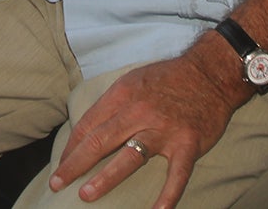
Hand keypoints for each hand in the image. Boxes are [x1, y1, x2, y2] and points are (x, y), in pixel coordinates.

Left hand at [48, 52, 247, 207]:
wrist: (210, 73)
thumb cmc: (166, 78)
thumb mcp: (132, 81)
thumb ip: (111, 104)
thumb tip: (87, 130)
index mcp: (122, 94)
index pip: (88, 124)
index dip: (72, 147)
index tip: (61, 166)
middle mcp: (139, 111)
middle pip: (100, 141)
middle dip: (75, 164)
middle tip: (57, 183)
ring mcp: (164, 129)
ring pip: (130, 157)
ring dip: (106, 178)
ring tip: (86, 194)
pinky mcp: (188, 143)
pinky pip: (177, 174)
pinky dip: (168, 195)